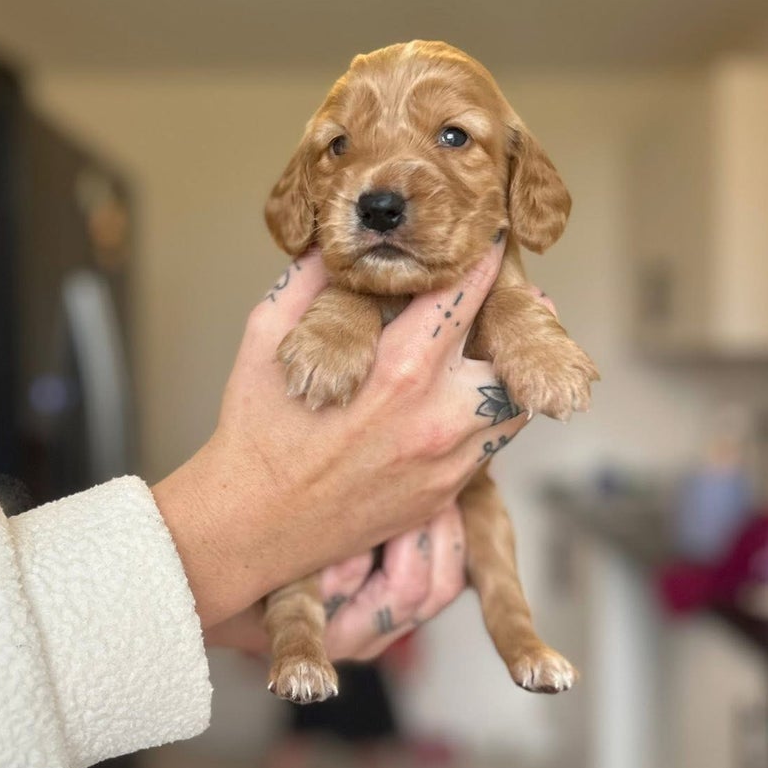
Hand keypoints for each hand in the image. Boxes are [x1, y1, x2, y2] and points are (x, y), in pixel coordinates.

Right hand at [152, 240, 530, 627]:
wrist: (253, 525)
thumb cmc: (255, 429)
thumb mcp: (265, 335)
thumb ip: (309, 279)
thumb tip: (342, 242)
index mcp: (397, 369)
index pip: (465, 296)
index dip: (480, 261)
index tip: (488, 241)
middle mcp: (436, 416)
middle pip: (512, 354)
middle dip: (515, 321)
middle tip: (514, 299)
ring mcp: (446, 462)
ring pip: (514, 406)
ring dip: (508, 373)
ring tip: (497, 348)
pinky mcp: (444, 494)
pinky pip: (490, 446)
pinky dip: (486, 416)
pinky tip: (465, 398)